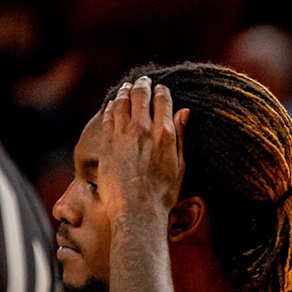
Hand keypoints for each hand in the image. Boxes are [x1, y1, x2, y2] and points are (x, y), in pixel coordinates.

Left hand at [91, 76, 187, 217]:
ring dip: (125, 92)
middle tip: (144, 81)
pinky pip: (108, 116)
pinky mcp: (108, 142)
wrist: (136, 210)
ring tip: (127, 88)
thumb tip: (184, 112)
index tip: (162, 88)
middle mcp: (143, 130)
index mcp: (165, 134)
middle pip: (141, 96)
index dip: (162, 91)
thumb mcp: (179, 165)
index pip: (163, 101)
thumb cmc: (162, 192)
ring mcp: (123, 135)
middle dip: (143, 85)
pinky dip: (112, 106)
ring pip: (122, 102)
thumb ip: (180, 136)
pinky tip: (114, 104)